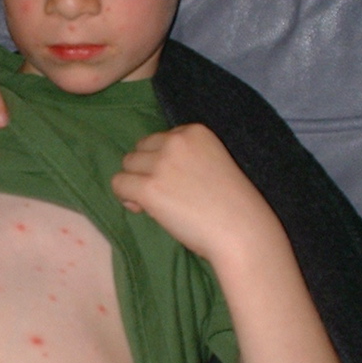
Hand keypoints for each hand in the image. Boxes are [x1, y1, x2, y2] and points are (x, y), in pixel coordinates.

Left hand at [111, 123, 272, 262]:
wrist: (242, 231)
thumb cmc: (233, 205)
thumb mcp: (212, 164)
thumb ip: (185, 158)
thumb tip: (148, 170)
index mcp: (195, 131)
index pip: (160, 140)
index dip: (161, 162)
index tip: (175, 182)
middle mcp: (176, 141)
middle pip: (139, 150)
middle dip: (145, 171)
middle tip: (163, 195)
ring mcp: (161, 164)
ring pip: (126, 165)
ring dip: (135, 183)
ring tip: (154, 203)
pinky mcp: (149, 188)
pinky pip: (118, 184)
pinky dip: (125, 197)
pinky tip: (143, 210)